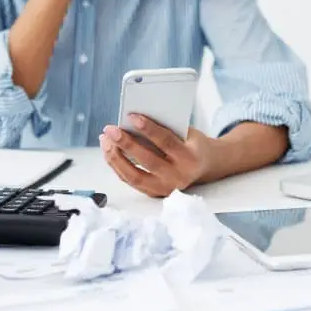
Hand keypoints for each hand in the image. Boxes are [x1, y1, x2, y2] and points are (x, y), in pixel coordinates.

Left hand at [99, 114, 215, 197]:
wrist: (204, 166)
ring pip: (134, 176)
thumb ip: (165, 129)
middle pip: (147, 161)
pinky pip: (131, 181)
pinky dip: (117, 166)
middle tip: (110, 130)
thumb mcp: (186, 132)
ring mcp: (166, 188)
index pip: (166, 142)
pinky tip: (109, 151)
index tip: (131, 117)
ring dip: (116, 157)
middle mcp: (179, 177)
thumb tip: (132, 123)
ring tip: (105, 140)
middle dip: (126, 144)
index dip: (148, 129)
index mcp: (190, 158)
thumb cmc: (191, 143)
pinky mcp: (155, 194)